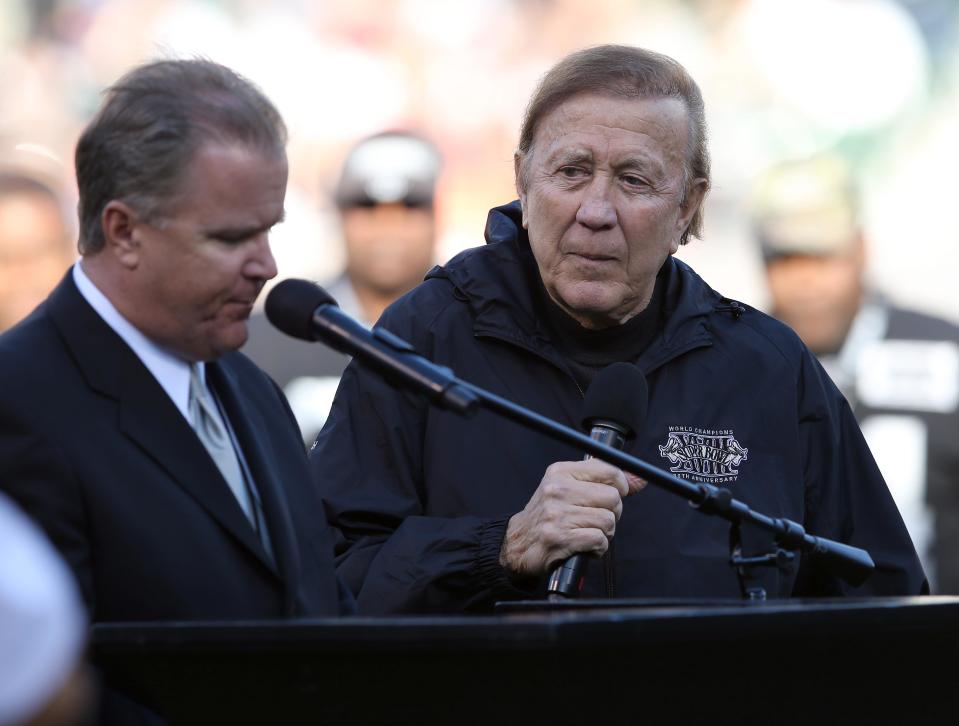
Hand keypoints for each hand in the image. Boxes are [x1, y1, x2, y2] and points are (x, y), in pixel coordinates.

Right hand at [499, 459, 643, 577]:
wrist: (517, 544)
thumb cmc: (548, 516)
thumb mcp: (571, 489)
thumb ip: (607, 482)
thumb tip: (640, 478)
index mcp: (561, 472)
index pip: (608, 469)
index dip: (620, 486)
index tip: (614, 495)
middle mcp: (557, 490)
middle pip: (613, 497)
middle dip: (612, 513)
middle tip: (596, 519)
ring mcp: (557, 514)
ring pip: (608, 521)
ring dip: (604, 533)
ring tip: (587, 533)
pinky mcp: (559, 537)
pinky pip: (599, 540)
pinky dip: (598, 548)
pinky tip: (585, 546)